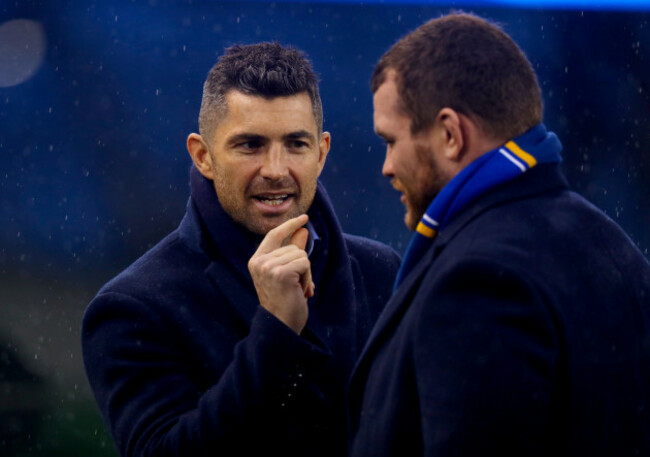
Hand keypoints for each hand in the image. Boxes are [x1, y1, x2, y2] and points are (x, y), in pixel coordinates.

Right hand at [248, 214, 314, 333]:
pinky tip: (301, 291)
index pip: (273, 235)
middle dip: (302, 265)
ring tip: (298, 289)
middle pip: (293, 247)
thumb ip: (293, 251)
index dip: (289, 225)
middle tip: (298, 285)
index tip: (304, 218)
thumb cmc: (285, 301)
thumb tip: (303, 230)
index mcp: (256, 261)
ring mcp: (268, 267)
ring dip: (306, 273)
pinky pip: (305, 263)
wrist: (281, 325)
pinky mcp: (280, 273)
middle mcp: (259, 262)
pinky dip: (308, 277)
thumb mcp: (288, 273)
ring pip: (300, 255)